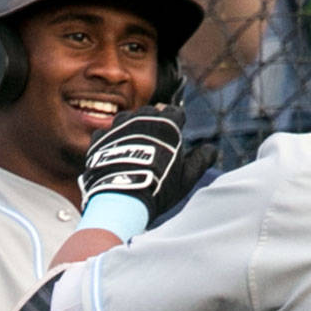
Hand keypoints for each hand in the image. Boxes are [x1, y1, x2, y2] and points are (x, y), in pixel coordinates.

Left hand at [79, 105, 211, 226]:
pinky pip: (106, 133)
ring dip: (130, 129)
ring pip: (126, 120)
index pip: (175, 113)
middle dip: (153, 125)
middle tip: (153, 145)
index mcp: (166, 123)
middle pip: (149, 113)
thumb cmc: (159, 186)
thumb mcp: (187, 176)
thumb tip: (211, 149)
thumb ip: (201, 160)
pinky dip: (110, 142)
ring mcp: (118, 126)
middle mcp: (141, 118)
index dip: (176, 124)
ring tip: (132, 150)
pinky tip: (114, 156)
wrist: (121, 197)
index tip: (174, 136)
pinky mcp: (99, 137)